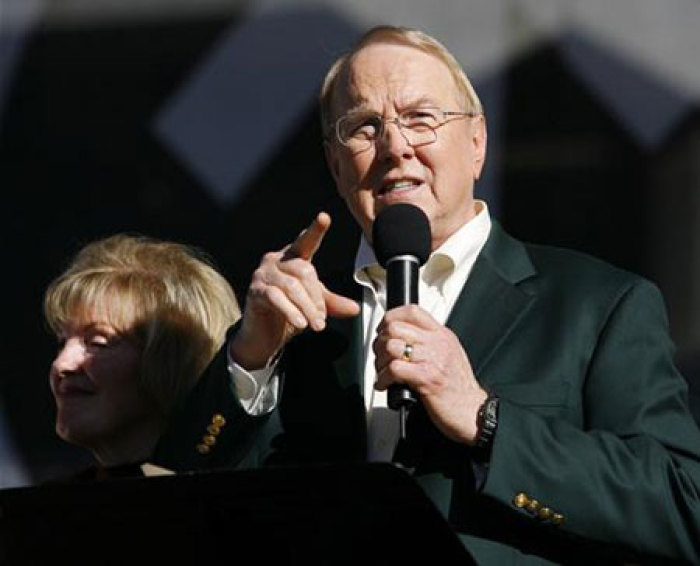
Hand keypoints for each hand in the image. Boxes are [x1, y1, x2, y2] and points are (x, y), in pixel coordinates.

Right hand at [231, 212, 359, 369]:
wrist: (262, 336)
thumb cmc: (287, 314)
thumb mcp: (313, 306)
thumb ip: (331, 303)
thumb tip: (355, 309)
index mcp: (292, 258)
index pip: (305, 241)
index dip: (315, 230)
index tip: (324, 217)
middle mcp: (275, 260)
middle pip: (304, 271)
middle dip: (317, 298)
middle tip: (322, 319)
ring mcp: (262, 274)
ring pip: (292, 286)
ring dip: (307, 308)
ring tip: (316, 325)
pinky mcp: (255, 291)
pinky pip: (276, 298)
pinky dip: (290, 311)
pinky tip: (300, 324)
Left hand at [373, 305, 486, 444]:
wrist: (473, 411)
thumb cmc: (459, 387)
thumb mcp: (449, 354)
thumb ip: (430, 342)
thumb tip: (403, 336)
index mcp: (442, 334)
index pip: (412, 311)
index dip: (391, 317)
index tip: (383, 329)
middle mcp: (437, 343)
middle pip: (396, 328)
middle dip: (380, 342)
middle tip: (380, 355)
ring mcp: (432, 360)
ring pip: (392, 346)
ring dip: (380, 361)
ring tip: (382, 372)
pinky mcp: (426, 378)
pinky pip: (394, 369)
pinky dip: (383, 378)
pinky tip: (384, 384)